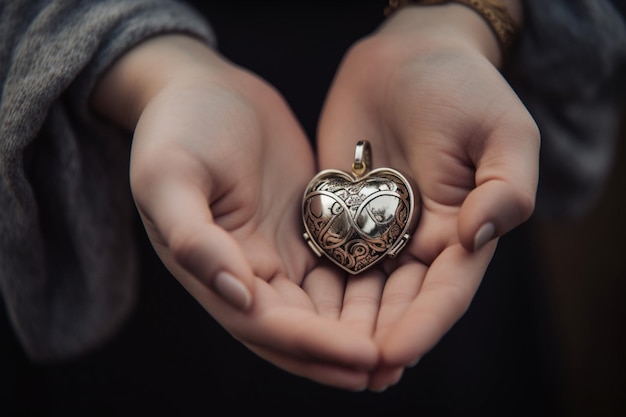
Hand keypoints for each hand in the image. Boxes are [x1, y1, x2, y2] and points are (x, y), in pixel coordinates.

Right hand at [92, 35, 377, 389]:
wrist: (202, 87)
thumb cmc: (177, 127)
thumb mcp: (169, 176)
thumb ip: (192, 237)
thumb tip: (235, 293)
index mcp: (215, 270)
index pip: (267, 323)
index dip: (314, 345)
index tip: (364, 356)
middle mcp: (249, 272)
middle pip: (300, 328)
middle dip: (343, 353)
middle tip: (396, 368)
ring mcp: (279, 252)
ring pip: (324, 306)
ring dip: (360, 330)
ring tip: (406, 347)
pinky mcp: (306, 228)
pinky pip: (338, 266)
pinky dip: (364, 288)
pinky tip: (400, 297)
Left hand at [317, 4, 537, 389]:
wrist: (407, 56)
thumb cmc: (462, 86)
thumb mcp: (502, 130)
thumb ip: (505, 188)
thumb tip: (478, 238)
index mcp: (462, 230)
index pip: (445, 290)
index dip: (424, 324)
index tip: (396, 352)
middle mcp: (419, 240)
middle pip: (399, 300)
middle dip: (378, 337)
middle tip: (353, 371)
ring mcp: (377, 229)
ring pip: (360, 288)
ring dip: (343, 324)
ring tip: (320, 354)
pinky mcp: (340, 212)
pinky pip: (327, 254)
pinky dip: (315, 283)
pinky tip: (294, 308)